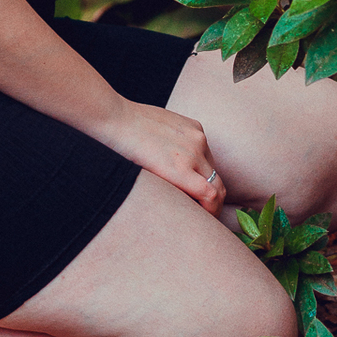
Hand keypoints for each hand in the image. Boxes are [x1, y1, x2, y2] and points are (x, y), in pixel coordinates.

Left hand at [105, 101, 225, 215]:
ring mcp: (196, 137)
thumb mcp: (152, 182)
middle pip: (218, 183)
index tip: (205, 216)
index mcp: (180, 170)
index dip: (212, 210)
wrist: (118, 120)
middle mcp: (193, 152)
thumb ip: (175, 191)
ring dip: (205, 177)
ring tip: (189, 183)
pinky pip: (205, 148)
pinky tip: (182, 159)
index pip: (213, 195)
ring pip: (212, 166)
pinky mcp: (194, 125)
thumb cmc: (126, 156)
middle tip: (204, 208)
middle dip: (213, 199)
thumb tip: (191, 202)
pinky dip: (199, 158)